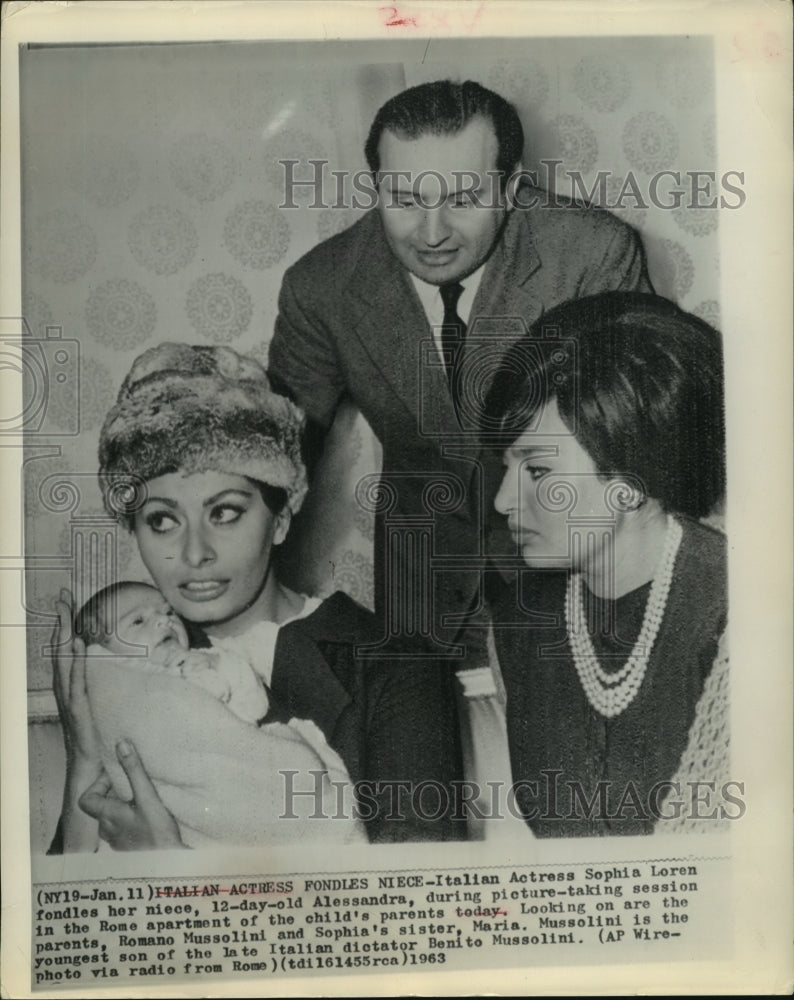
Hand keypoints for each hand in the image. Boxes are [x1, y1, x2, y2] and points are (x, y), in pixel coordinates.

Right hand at [51, 589, 100, 772]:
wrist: (86, 765)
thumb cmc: (90, 734)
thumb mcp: (89, 700)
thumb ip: (86, 677)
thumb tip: (89, 649)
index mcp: (66, 683)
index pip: (62, 647)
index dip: (63, 623)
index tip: (65, 599)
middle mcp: (63, 686)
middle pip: (59, 647)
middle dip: (61, 620)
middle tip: (63, 595)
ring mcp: (68, 697)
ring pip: (64, 659)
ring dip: (66, 634)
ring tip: (66, 611)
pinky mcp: (78, 708)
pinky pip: (77, 681)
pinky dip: (77, 662)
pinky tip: (79, 646)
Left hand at [79, 740, 184, 850]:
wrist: (169, 865)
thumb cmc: (157, 832)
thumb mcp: (148, 796)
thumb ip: (134, 770)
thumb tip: (121, 745)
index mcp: (107, 816)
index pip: (85, 799)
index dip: (98, 785)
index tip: (118, 778)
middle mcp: (106, 829)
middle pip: (100, 806)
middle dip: (114, 792)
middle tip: (133, 784)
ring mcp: (116, 841)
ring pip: (110, 817)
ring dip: (122, 805)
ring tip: (141, 798)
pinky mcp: (127, 847)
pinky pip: (120, 828)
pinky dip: (128, 818)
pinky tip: (146, 816)